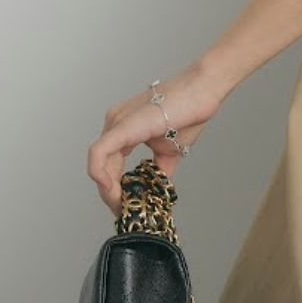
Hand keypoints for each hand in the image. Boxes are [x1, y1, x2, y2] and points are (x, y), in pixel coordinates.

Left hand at [87, 62, 224, 214]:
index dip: (115, 190)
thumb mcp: (170, 150)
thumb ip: (159, 168)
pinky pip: (99, 153)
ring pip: (98, 163)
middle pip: (102, 166)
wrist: (202, 90)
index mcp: (123, 128)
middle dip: (111, 194)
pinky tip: (111, 190)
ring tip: (124, 205)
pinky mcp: (122, 125)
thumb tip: (159, 188)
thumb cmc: (189, 113)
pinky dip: (100, 174)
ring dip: (108, 190)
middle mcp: (115, 123)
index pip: (109, 164)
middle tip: (127, 212)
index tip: (128, 206)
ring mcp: (116, 122)